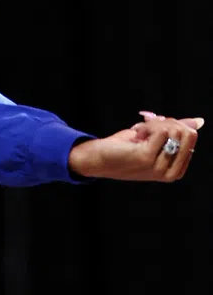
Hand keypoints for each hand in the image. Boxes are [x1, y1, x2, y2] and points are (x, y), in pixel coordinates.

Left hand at [69, 111, 201, 181]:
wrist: (96, 159)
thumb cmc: (122, 150)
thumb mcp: (152, 140)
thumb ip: (175, 132)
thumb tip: (199, 121)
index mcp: (175, 171)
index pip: (191, 138)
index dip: (174, 125)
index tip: (155, 128)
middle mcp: (170, 173)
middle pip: (187, 133)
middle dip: (167, 123)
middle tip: (147, 126)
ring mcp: (159, 167)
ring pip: (174, 130)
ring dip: (153, 124)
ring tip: (139, 133)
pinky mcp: (147, 158)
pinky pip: (160, 130)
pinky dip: (147, 126)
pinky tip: (135, 134)